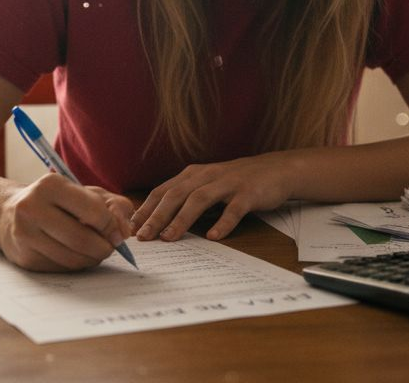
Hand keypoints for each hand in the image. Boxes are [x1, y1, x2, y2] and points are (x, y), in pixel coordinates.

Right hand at [0, 171, 133, 270]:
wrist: (9, 213)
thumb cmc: (56, 201)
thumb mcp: (85, 192)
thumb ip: (113, 204)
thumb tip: (124, 231)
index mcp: (50, 185)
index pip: (93, 211)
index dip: (112, 226)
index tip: (119, 234)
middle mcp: (32, 208)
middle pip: (82, 239)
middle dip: (105, 248)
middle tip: (111, 247)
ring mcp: (25, 234)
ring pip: (72, 258)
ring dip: (92, 259)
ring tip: (96, 251)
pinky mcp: (24, 257)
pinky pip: (61, 268)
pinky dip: (77, 265)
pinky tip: (77, 255)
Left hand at [131, 153, 294, 241]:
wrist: (277, 170)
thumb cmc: (238, 181)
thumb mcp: (208, 184)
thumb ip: (187, 198)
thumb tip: (159, 223)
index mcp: (194, 174)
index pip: (163, 191)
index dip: (146, 209)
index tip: (131, 227)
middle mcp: (207, 176)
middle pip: (176, 195)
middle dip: (157, 216)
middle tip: (144, 237)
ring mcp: (228, 183)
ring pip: (199, 200)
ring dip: (182, 219)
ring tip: (169, 237)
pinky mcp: (248, 193)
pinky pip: (234, 209)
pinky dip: (223, 222)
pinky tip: (213, 236)